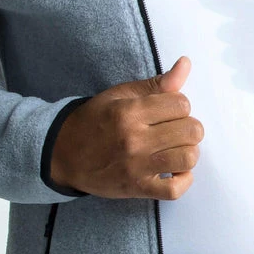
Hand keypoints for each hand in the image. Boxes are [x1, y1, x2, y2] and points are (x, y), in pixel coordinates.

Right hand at [49, 56, 203, 199]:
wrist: (63, 154)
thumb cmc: (94, 120)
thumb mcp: (120, 95)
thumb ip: (156, 83)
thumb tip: (186, 63)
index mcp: (130, 111)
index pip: (181, 104)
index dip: (180, 105)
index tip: (168, 111)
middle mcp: (134, 138)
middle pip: (191, 130)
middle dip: (187, 127)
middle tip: (174, 130)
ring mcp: (136, 166)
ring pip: (188, 158)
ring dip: (188, 152)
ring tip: (175, 149)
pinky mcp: (137, 188)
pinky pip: (174, 190)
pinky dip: (183, 181)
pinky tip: (175, 171)